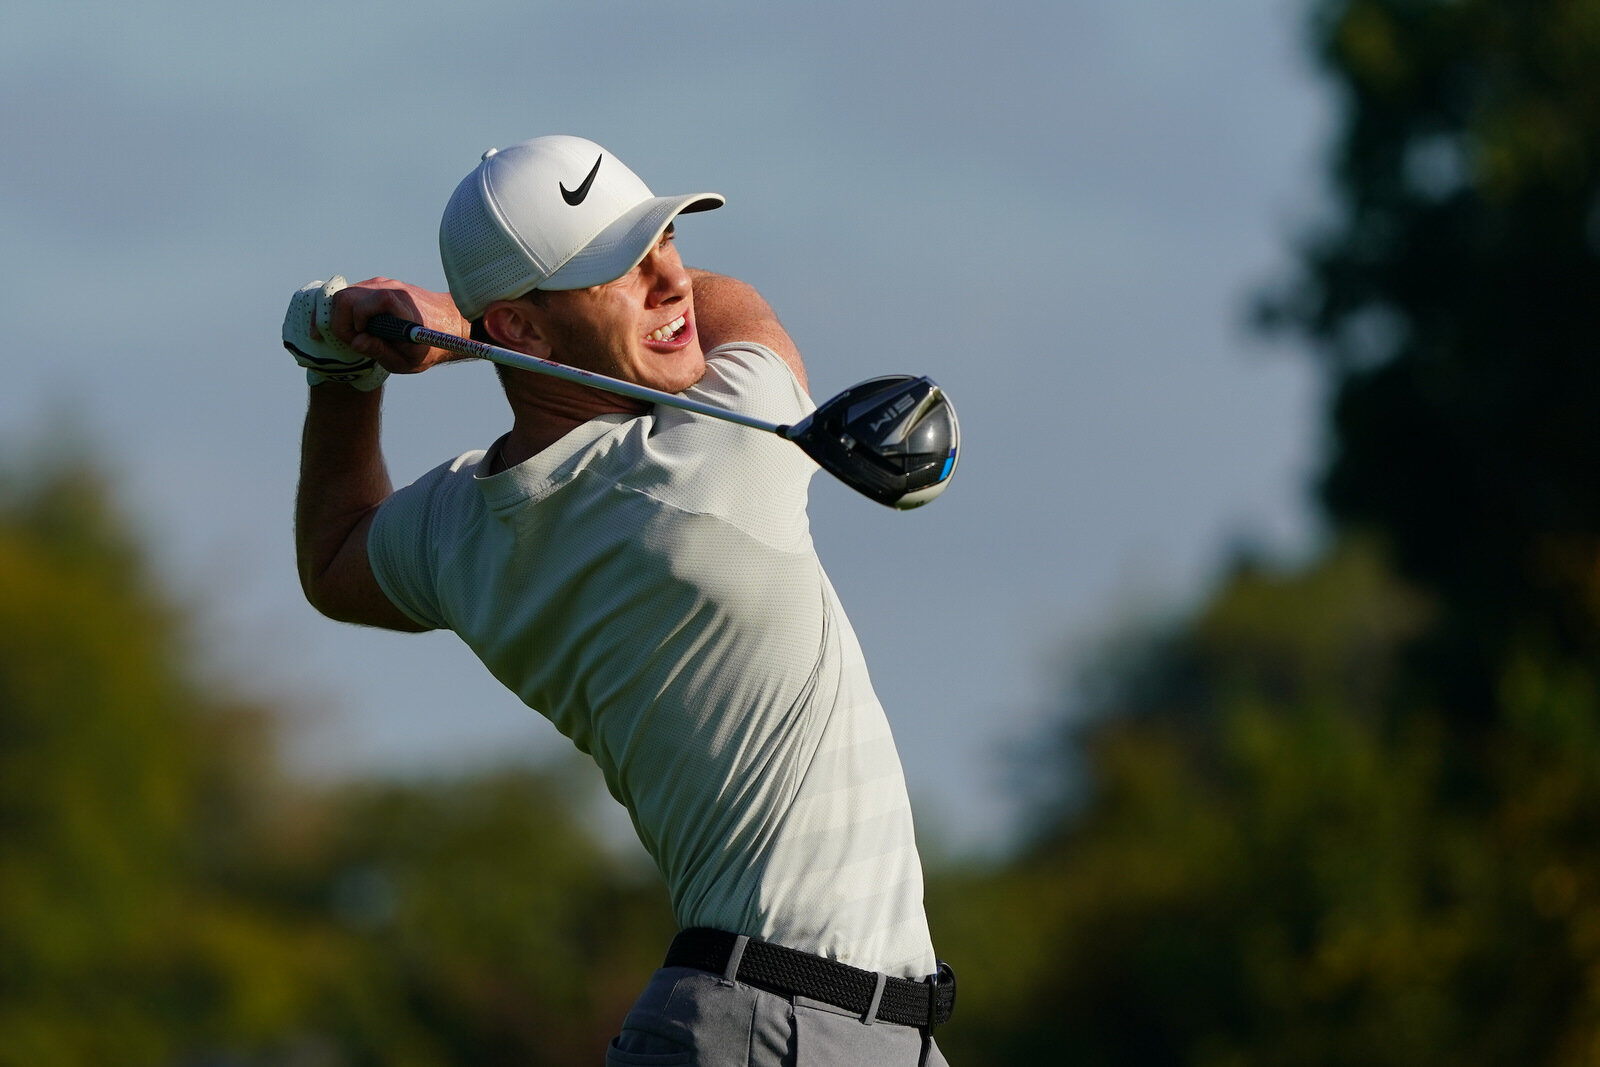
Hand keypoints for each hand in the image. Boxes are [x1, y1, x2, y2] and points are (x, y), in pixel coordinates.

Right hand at [324, 278, 470, 373]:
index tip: (359, 339)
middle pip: (346, 297)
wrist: (449, 323)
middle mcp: (392, 290)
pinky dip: (348, 309)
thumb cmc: (428, 346)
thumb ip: (380, 352)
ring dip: (342, 316)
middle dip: (340, 321)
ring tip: (356, 334)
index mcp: (404, 309)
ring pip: (346, 294)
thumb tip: (356, 342)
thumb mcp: (407, 360)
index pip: (367, 304)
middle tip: (352, 339)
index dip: (355, 321)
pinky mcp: (379, 284)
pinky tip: (358, 325)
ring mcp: (384, 283)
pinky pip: (353, 293)